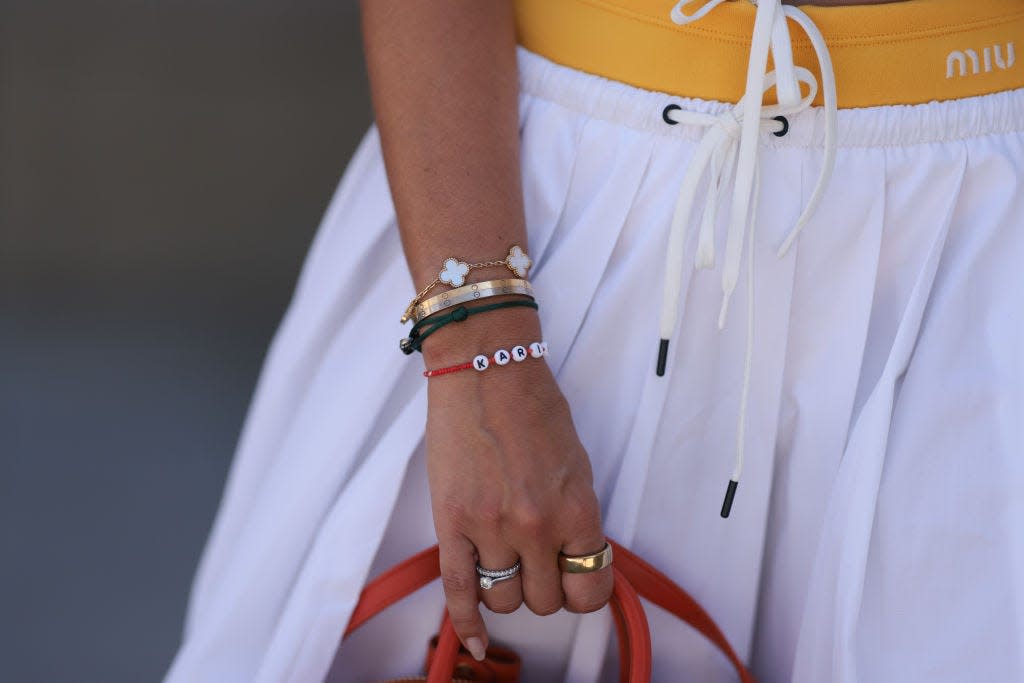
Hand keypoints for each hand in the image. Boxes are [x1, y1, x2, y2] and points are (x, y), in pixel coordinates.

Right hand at [423, 323, 612, 660]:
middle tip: (537, 563)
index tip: (574, 580)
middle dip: (543, 589)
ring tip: (504, 564)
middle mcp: (536, 526)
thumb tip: (576, 561)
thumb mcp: (578, 465)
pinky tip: (473, 642)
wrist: (485, 370)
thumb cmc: (535, 409)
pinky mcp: (450, 522)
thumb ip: (577, 517)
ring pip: (503, 600)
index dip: (583, 592)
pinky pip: (458, 591)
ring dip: (507, 591)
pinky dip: (465, 623)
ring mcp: (490, 527)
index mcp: (576, 509)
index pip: (590, 589)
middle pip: (544, 601)